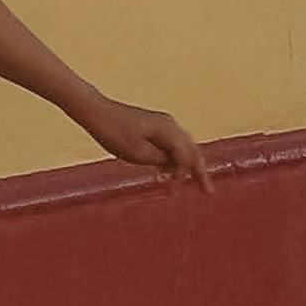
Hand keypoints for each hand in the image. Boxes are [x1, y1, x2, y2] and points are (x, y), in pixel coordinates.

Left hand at [88, 99, 211, 192]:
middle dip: (200, 172)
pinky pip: (170, 145)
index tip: (172, 191)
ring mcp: (162, 125)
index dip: (183, 175)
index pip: (186, 156)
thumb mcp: (138, 153)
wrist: (96, 113)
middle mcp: (170, 125)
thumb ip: (160, 159)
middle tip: (208, 192)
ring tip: (187, 185)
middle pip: (192, 151)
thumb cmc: (114, 133)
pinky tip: (166, 174)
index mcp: (168, 131)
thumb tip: (175, 165)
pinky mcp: (153, 127)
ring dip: (186, 167)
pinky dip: (172, 160)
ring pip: (183, 148)